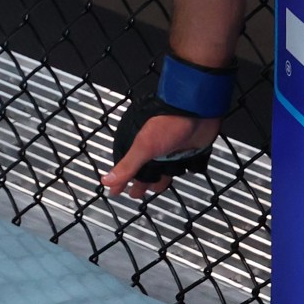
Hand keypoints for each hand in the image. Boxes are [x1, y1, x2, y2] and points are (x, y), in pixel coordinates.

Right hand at [102, 107, 220, 199]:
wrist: (196, 110)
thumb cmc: (169, 121)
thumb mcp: (144, 147)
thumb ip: (128, 166)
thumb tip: (107, 180)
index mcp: (141, 145)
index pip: (128, 167)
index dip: (121, 180)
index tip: (114, 190)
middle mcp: (155, 148)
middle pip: (145, 170)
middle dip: (141, 182)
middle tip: (135, 192)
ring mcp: (172, 149)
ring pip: (164, 169)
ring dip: (161, 179)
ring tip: (156, 187)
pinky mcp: (189, 150)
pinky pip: (186, 164)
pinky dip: (185, 169)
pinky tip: (184, 172)